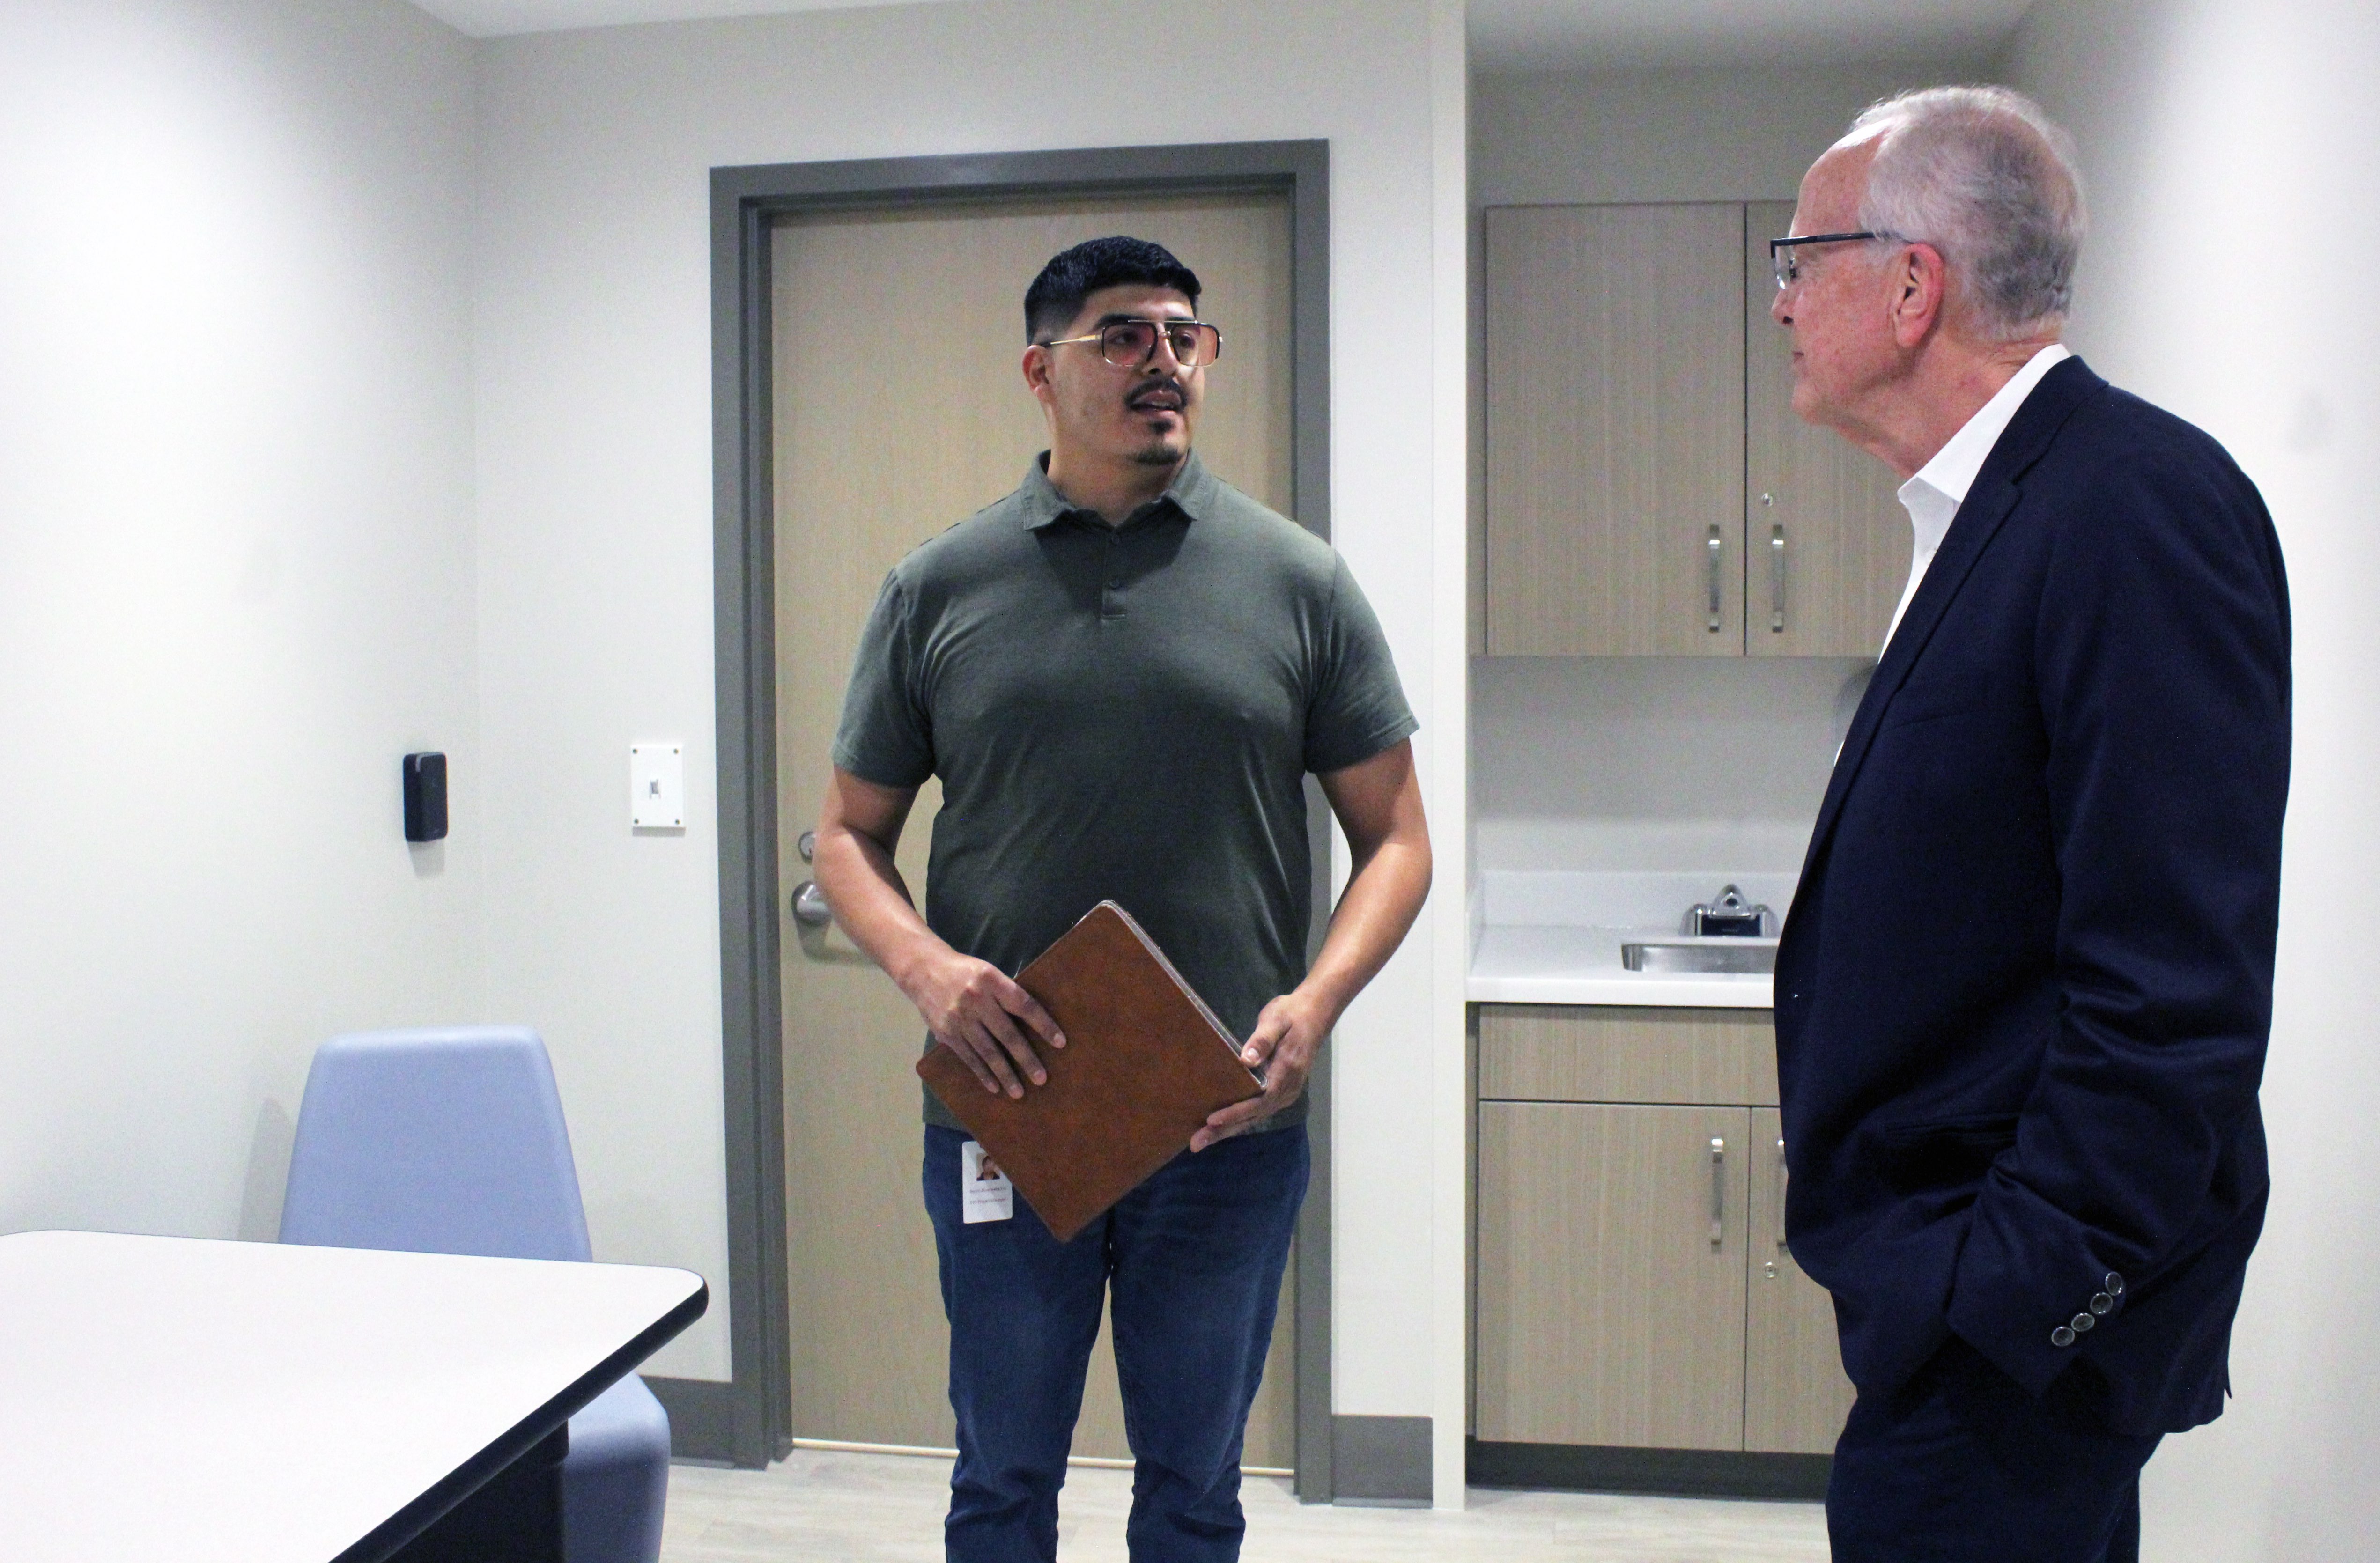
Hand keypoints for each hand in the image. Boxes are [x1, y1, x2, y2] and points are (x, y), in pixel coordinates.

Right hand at [899, 946, 1065, 1098]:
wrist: (923, 969)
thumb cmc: (965, 972)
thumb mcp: (988, 972)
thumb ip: (1006, 993)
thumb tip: (1034, 1020)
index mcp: (992, 981)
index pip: (1024, 1005)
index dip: (1044, 1025)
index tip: (1060, 1043)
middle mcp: (976, 1000)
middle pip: (1007, 1034)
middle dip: (1026, 1059)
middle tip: (1041, 1078)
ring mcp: (959, 1019)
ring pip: (987, 1052)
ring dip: (1005, 1074)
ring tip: (1019, 1092)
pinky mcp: (946, 1033)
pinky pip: (969, 1058)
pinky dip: (983, 1074)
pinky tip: (995, 1087)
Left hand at [1192, 989, 1327, 1150]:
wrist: (1314, 1015)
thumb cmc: (1291, 1014)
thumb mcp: (1276, 1020)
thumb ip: (1262, 1040)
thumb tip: (1246, 1060)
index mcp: (1286, 1072)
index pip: (1260, 1100)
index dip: (1236, 1112)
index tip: (1212, 1119)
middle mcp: (1287, 1089)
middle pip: (1255, 1115)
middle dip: (1225, 1130)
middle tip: (1196, 1144)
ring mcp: (1286, 1092)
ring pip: (1256, 1117)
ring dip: (1230, 1129)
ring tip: (1202, 1140)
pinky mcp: (1281, 1091)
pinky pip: (1259, 1111)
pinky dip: (1240, 1121)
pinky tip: (1222, 1126)